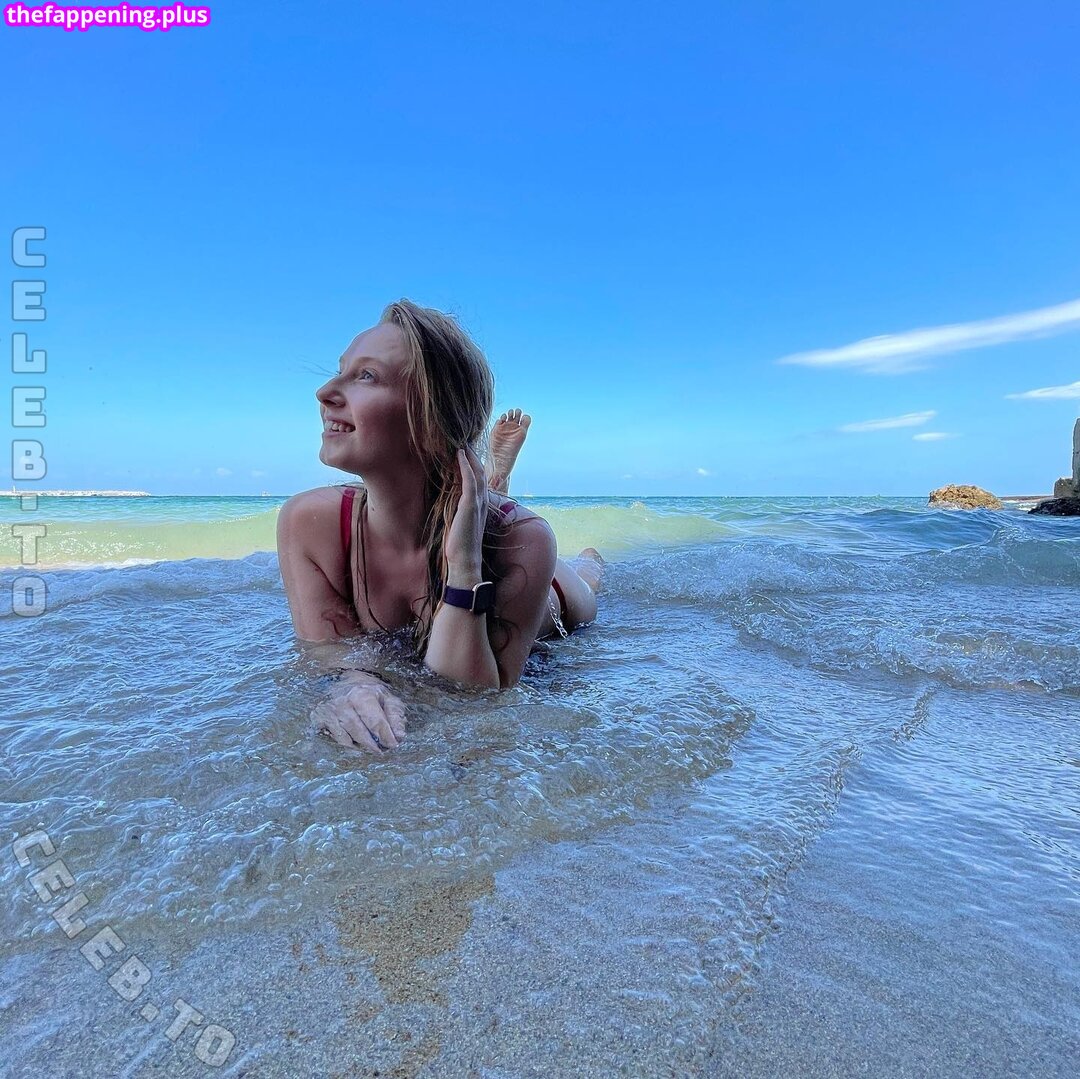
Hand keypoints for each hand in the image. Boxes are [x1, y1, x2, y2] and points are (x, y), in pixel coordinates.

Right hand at [311, 671, 406, 755]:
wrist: (341, 678)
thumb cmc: (367, 691)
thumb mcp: (385, 697)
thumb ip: (395, 715)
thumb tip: (400, 736)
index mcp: (363, 694)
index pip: (376, 721)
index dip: (386, 736)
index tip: (393, 745)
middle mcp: (344, 702)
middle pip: (360, 732)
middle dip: (372, 744)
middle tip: (380, 750)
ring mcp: (330, 710)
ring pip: (346, 738)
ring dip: (359, 745)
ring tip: (369, 745)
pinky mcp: (319, 717)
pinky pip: (335, 738)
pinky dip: (346, 743)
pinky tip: (354, 740)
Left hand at [444, 445, 486, 579]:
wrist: (465, 562)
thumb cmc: (460, 548)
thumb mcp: (458, 526)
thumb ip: (457, 514)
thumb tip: (448, 507)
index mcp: (479, 507)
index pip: (478, 481)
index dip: (473, 466)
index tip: (464, 453)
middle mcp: (481, 503)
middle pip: (480, 473)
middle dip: (473, 457)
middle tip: (464, 441)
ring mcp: (477, 503)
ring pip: (476, 473)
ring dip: (469, 456)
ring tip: (462, 442)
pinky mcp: (470, 506)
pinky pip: (469, 480)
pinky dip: (465, 465)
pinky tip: (460, 454)